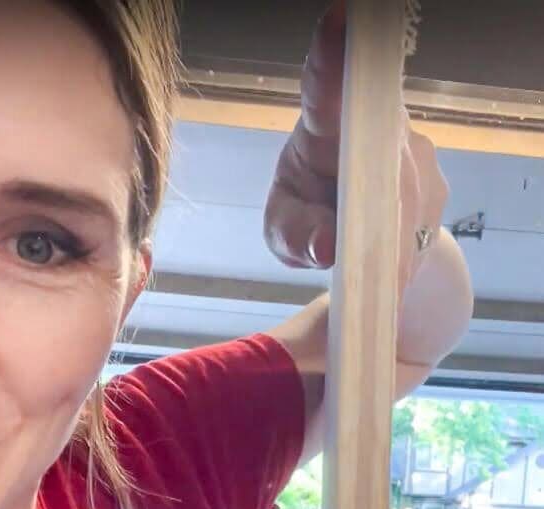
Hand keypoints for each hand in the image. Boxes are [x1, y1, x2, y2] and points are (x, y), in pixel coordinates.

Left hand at [264, 2, 448, 298]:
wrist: (357, 241)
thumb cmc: (306, 218)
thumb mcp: (285, 232)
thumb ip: (296, 237)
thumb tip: (326, 245)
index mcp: (324, 122)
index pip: (327, 83)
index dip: (333, 53)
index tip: (339, 17)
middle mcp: (375, 126)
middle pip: (381, 164)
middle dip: (370, 217)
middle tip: (354, 260)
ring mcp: (412, 152)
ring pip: (405, 200)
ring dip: (387, 244)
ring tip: (366, 273)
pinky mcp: (434, 185)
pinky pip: (420, 221)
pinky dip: (402, 252)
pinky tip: (386, 268)